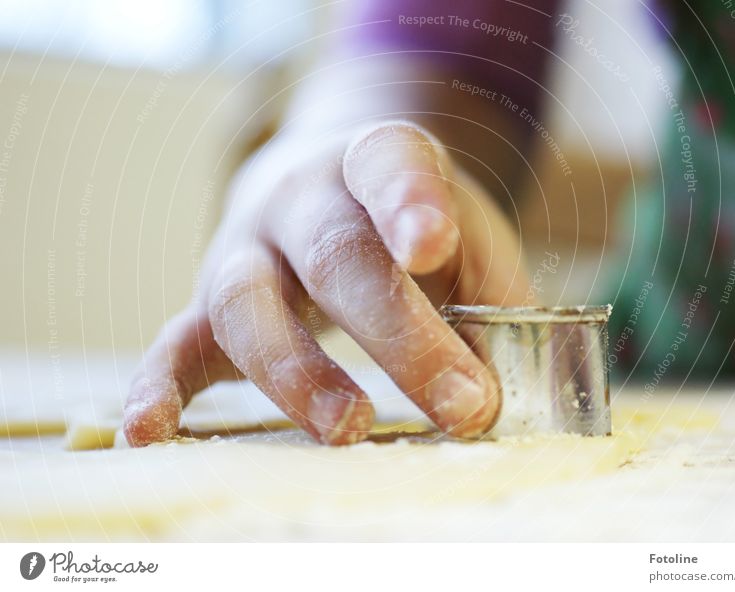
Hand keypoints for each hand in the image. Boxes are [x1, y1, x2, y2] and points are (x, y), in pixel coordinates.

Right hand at [123, 121, 528, 446]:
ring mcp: (243, 249)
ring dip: (296, 373)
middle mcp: (298, 198)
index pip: (389, 165)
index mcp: (373, 162)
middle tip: (460, 405)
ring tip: (348, 427)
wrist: (322, 185)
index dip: (409, 202)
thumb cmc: (406, 224)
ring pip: (247, 302)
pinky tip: (150, 433)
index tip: (433, 245)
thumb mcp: (465, 237)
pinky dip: (158, 387)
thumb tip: (501, 396)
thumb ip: (493, 302)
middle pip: (334, 256)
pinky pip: (173, 342)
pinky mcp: (205, 304)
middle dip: (397, 334)